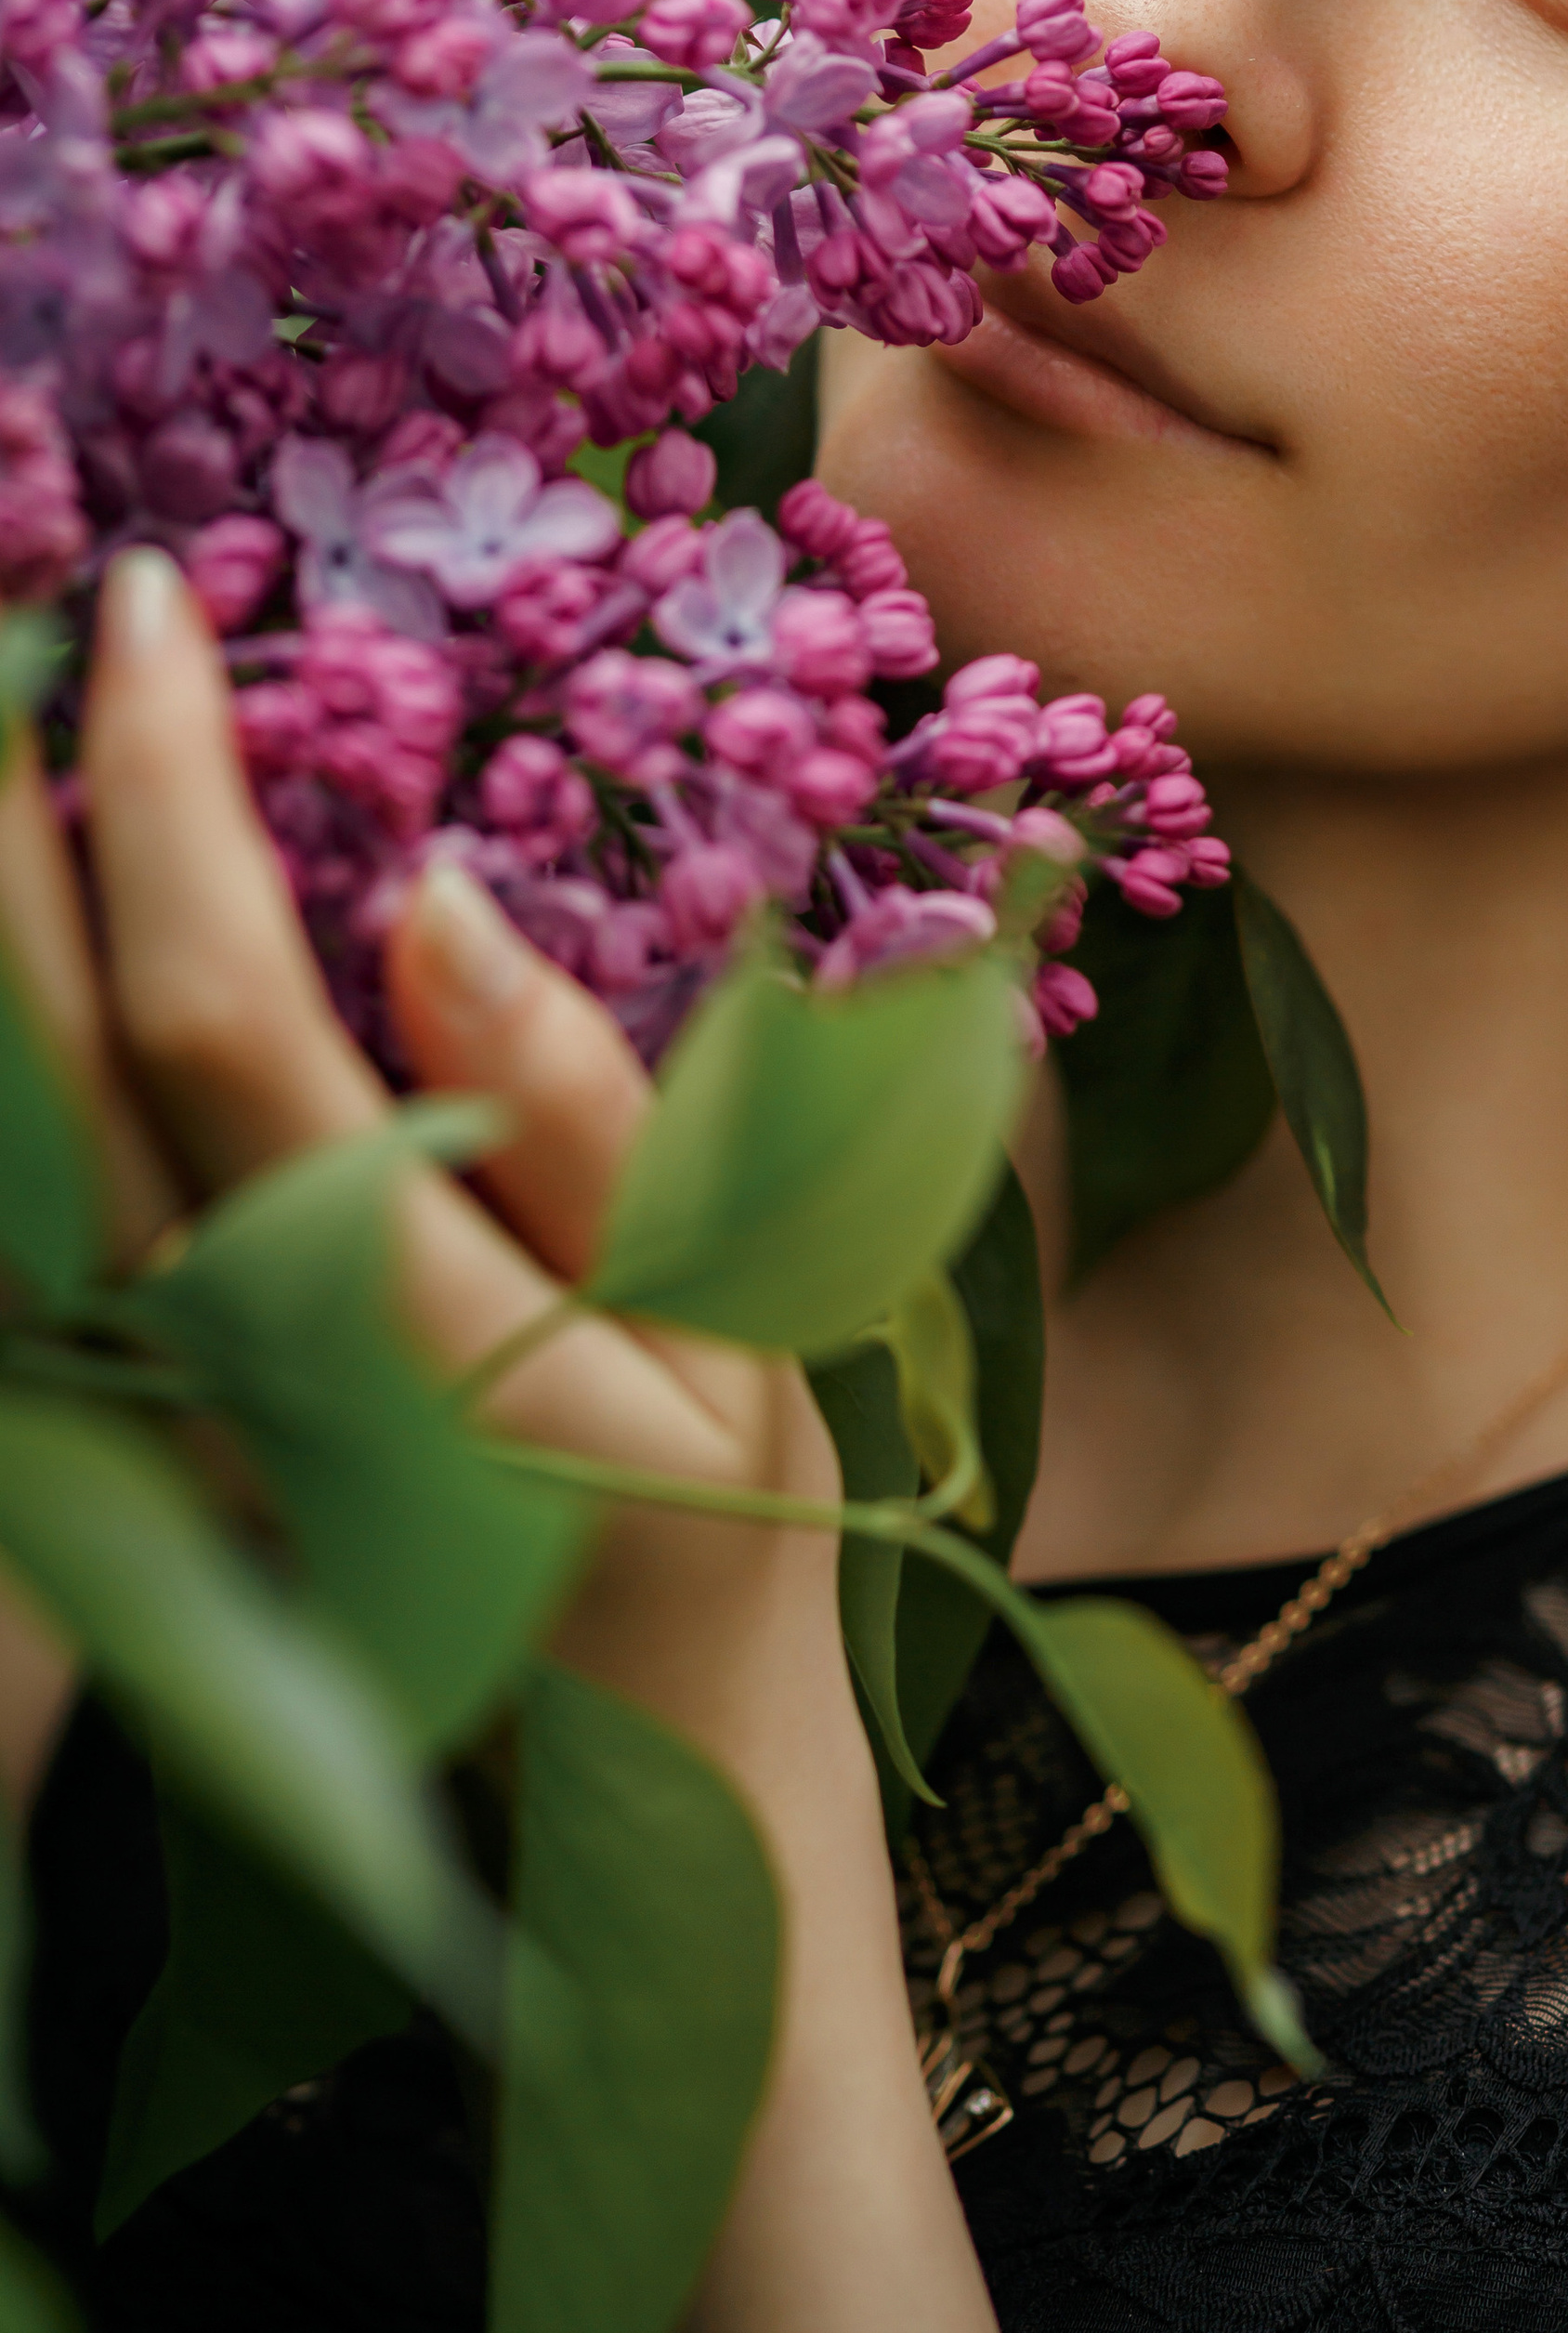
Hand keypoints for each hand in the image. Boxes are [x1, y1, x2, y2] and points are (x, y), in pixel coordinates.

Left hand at [6, 546, 852, 1771]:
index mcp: (387, 1313)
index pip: (216, 1015)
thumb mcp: (730, 1302)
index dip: (162, 797)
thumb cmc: (725, 1495)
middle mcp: (224, 1352)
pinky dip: (4, 1037)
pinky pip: (21, 1192)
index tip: (155, 603)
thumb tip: (423, 901)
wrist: (636, 1729)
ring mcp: (153, 1392)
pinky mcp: (133, 1398)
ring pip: (1, 1124)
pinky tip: (18, 913)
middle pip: (40, 1053)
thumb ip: (577, 1109)